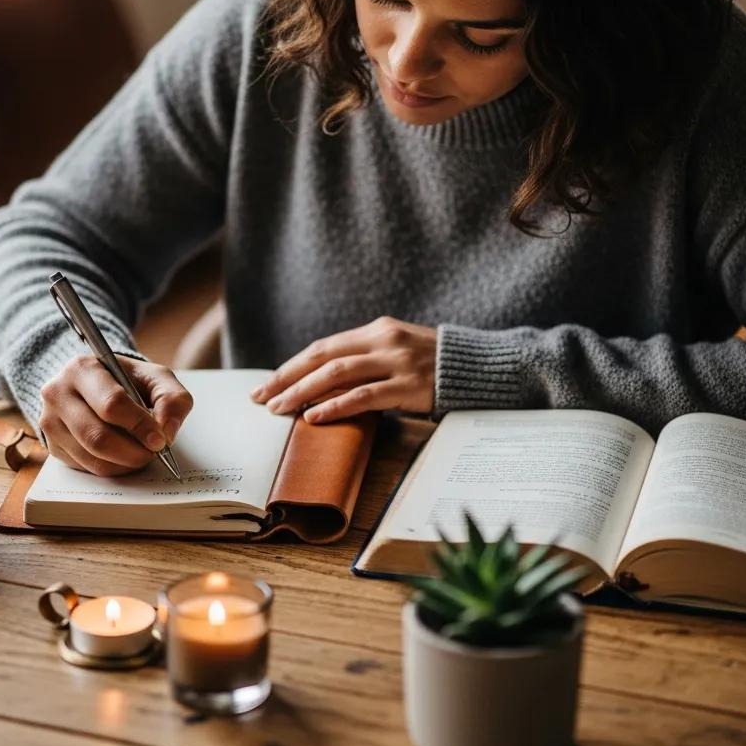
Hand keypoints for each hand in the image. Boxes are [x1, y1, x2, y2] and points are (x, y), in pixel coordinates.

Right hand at [40, 354, 192, 476]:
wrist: (97, 385)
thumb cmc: (127, 381)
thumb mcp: (155, 377)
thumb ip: (171, 398)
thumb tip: (168, 431)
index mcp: (83, 368)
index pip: (111, 404)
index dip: (139, 426)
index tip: (160, 440)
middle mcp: (58, 393)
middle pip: (97, 436)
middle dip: (132, 451)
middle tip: (153, 453)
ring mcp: (50, 421)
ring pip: (90, 456)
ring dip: (123, 463)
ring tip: (141, 455)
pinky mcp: (52, 445)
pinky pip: (84, 467)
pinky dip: (111, 468)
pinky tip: (123, 457)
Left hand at [251, 317, 436, 422]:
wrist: (485, 368)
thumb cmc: (438, 366)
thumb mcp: (400, 351)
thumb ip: (368, 359)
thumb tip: (325, 383)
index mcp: (378, 329)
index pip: (323, 347)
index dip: (292, 366)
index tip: (267, 383)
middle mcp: (384, 340)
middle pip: (322, 356)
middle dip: (287, 377)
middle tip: (261, 397)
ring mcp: (397, 362)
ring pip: (337, 374)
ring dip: (303, 392)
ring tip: (279, 409)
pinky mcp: (410, 386)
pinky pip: (364, 396)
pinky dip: (335, 405)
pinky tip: (314, 416)